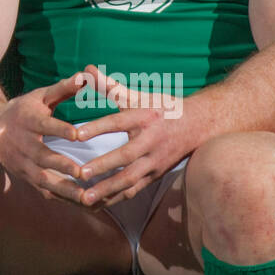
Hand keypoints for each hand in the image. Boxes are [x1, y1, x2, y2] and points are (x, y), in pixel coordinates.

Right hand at [0, 74, 89, 203]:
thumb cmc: (23, 110)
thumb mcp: (40, 96)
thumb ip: (63, 88)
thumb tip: (85, 75)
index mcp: (28, 121)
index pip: (45, 126)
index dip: (60, 130)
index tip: (78, 134)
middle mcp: (24, 145)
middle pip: (43, 157)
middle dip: (62, 165)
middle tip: (82, 172)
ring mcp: (24, 164)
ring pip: (44, 180)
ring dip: (64, 189)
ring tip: (86, 197)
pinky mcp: (27, 178)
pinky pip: (46, 192)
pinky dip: (64, 199)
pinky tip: (84, 205)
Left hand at [73, 64, 192, 208]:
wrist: (198, 126)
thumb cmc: (161, 108)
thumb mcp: (137, 95)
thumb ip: (109, 86)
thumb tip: (86, 69)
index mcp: (144, 118)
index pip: (118, 122)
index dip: (98, 127)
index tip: (77, 134)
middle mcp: (150, 141)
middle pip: (125, 157)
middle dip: (102, 166)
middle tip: (79, 173)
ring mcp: (154, 162)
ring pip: (129, 179)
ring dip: (106, 190)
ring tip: (84, 198)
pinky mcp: (154, 177)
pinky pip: (133, 191)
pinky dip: (114, 199)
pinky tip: (95, 205)